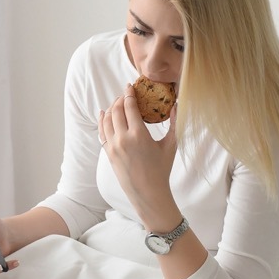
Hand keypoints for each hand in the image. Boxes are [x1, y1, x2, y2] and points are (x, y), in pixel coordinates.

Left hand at [99, 83, 179, 222]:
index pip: (129, 106)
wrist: (147, 192)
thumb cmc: (161, 169)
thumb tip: (176, 105)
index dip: (129, 94)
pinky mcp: (108, 153)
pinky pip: (102, 132)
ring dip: (111, 108)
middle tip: (125, 94)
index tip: (130, 86)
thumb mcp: (170, 145)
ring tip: (117, 103)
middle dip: (120, 99)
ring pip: (107, 119)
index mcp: (139, 134)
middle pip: (116, 110)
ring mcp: (113, 146)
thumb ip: (174, 123)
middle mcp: (123, 138)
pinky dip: (102, 120)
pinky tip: (104, 113)